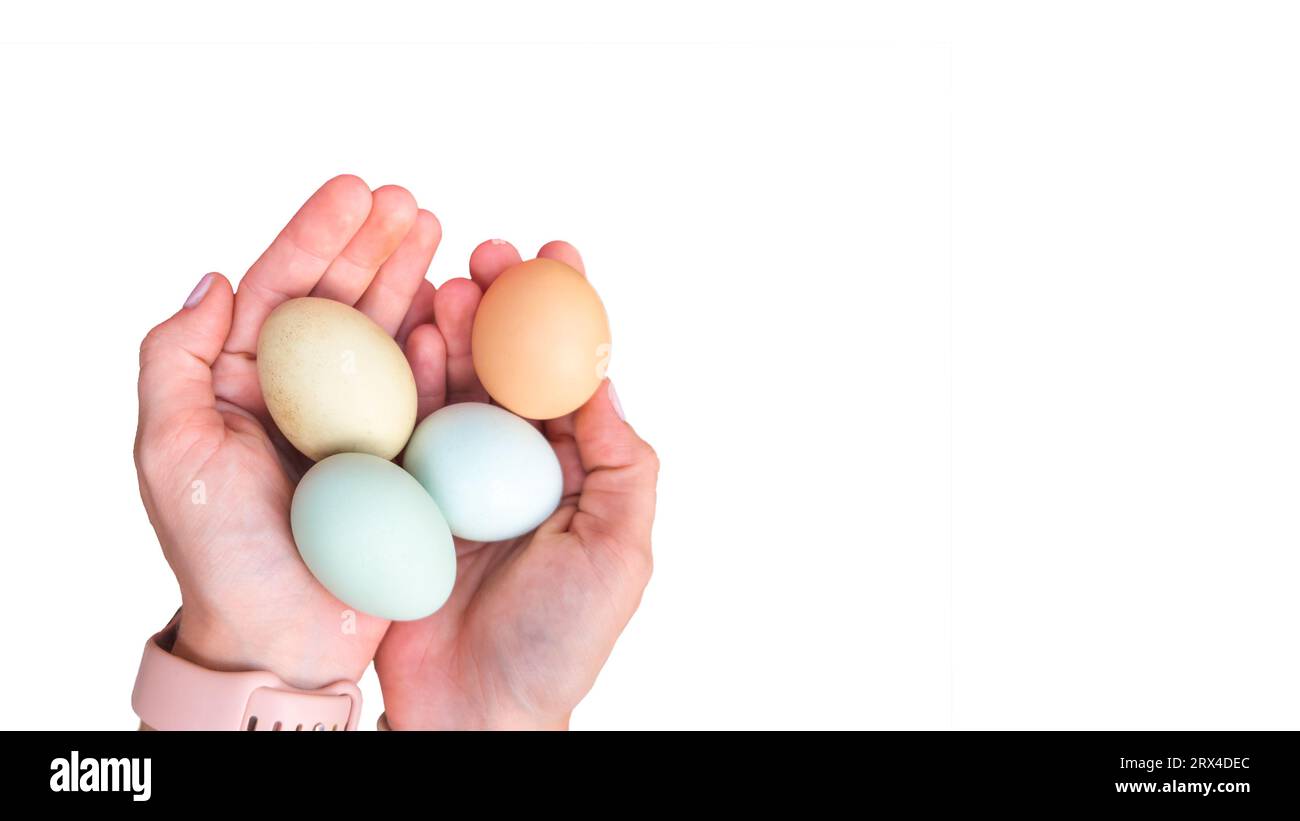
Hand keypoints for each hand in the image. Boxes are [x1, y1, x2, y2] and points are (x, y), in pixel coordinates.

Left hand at [134, 175, 441, 688]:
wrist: (283, 640)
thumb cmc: (219, 555)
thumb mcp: (171, 452)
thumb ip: (175, 359)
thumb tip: (215, 278)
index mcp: (240, 383)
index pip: (280, 289)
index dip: (317, 234)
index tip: (355, 189)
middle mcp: (299, 394)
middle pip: (341, 300)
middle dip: (374, 243)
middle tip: (410, 200)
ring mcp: (354, 422)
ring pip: (385, 334)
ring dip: (411, 279)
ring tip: (439, 232)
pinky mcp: (400, 454)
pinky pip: (423, 390)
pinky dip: (438, 347)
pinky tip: (450, 308)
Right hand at [375, 240, 658, 728]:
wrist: (475, 713)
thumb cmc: (560, 640)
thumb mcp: (620, 552)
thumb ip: (625, 464)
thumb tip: (606, 380)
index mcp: (574, 469)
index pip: (572, 375)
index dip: (568, 311)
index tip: (559, 254)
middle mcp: (514, 463)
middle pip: (507, 364)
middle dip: (500, 303)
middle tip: (486, 255)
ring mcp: (454, 475)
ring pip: (453, 382)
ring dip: (450, 329)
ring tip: (444, 287)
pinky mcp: (401, 495)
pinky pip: (402, 425)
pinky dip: (403, 378)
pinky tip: (405, 338)